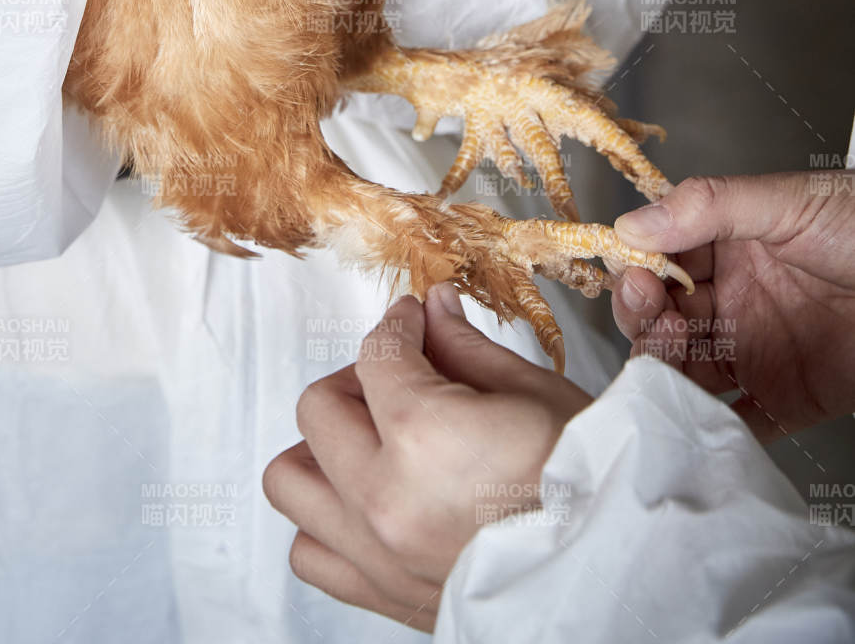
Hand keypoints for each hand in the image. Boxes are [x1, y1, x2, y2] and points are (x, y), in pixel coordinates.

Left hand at [262, 285, 589, 631]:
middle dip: (357, 379)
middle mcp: (384, 497)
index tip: (414, 323)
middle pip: (318, 408)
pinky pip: (308, 552)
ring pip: (291, 480)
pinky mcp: (380, 595)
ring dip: (323, 449)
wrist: (615, 575)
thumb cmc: (589, 490)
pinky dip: (323, 519)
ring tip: (369, 439)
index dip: (398, 325)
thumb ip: (466, 348)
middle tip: (397, 375)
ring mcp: (375, 552)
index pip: (377, 354)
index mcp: (424, 435)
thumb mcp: (534, 396)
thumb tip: (434, 311)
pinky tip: (365, 497)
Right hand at [612, 172, 854, 440]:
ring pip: (688, 372)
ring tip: (674, 365)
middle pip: (664, 321)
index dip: (639, 269)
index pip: (661, 261)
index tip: (635, 275)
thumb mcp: (788, 201)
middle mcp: (735, 301)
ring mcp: (758, 352)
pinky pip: (739, 424)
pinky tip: (697, 420)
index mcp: (728, 247)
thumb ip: (710, 207)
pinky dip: (710, 430)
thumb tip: (634, 225)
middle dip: (646, 321)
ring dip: (667, 373)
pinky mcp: (788, 401)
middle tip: (657, 319)